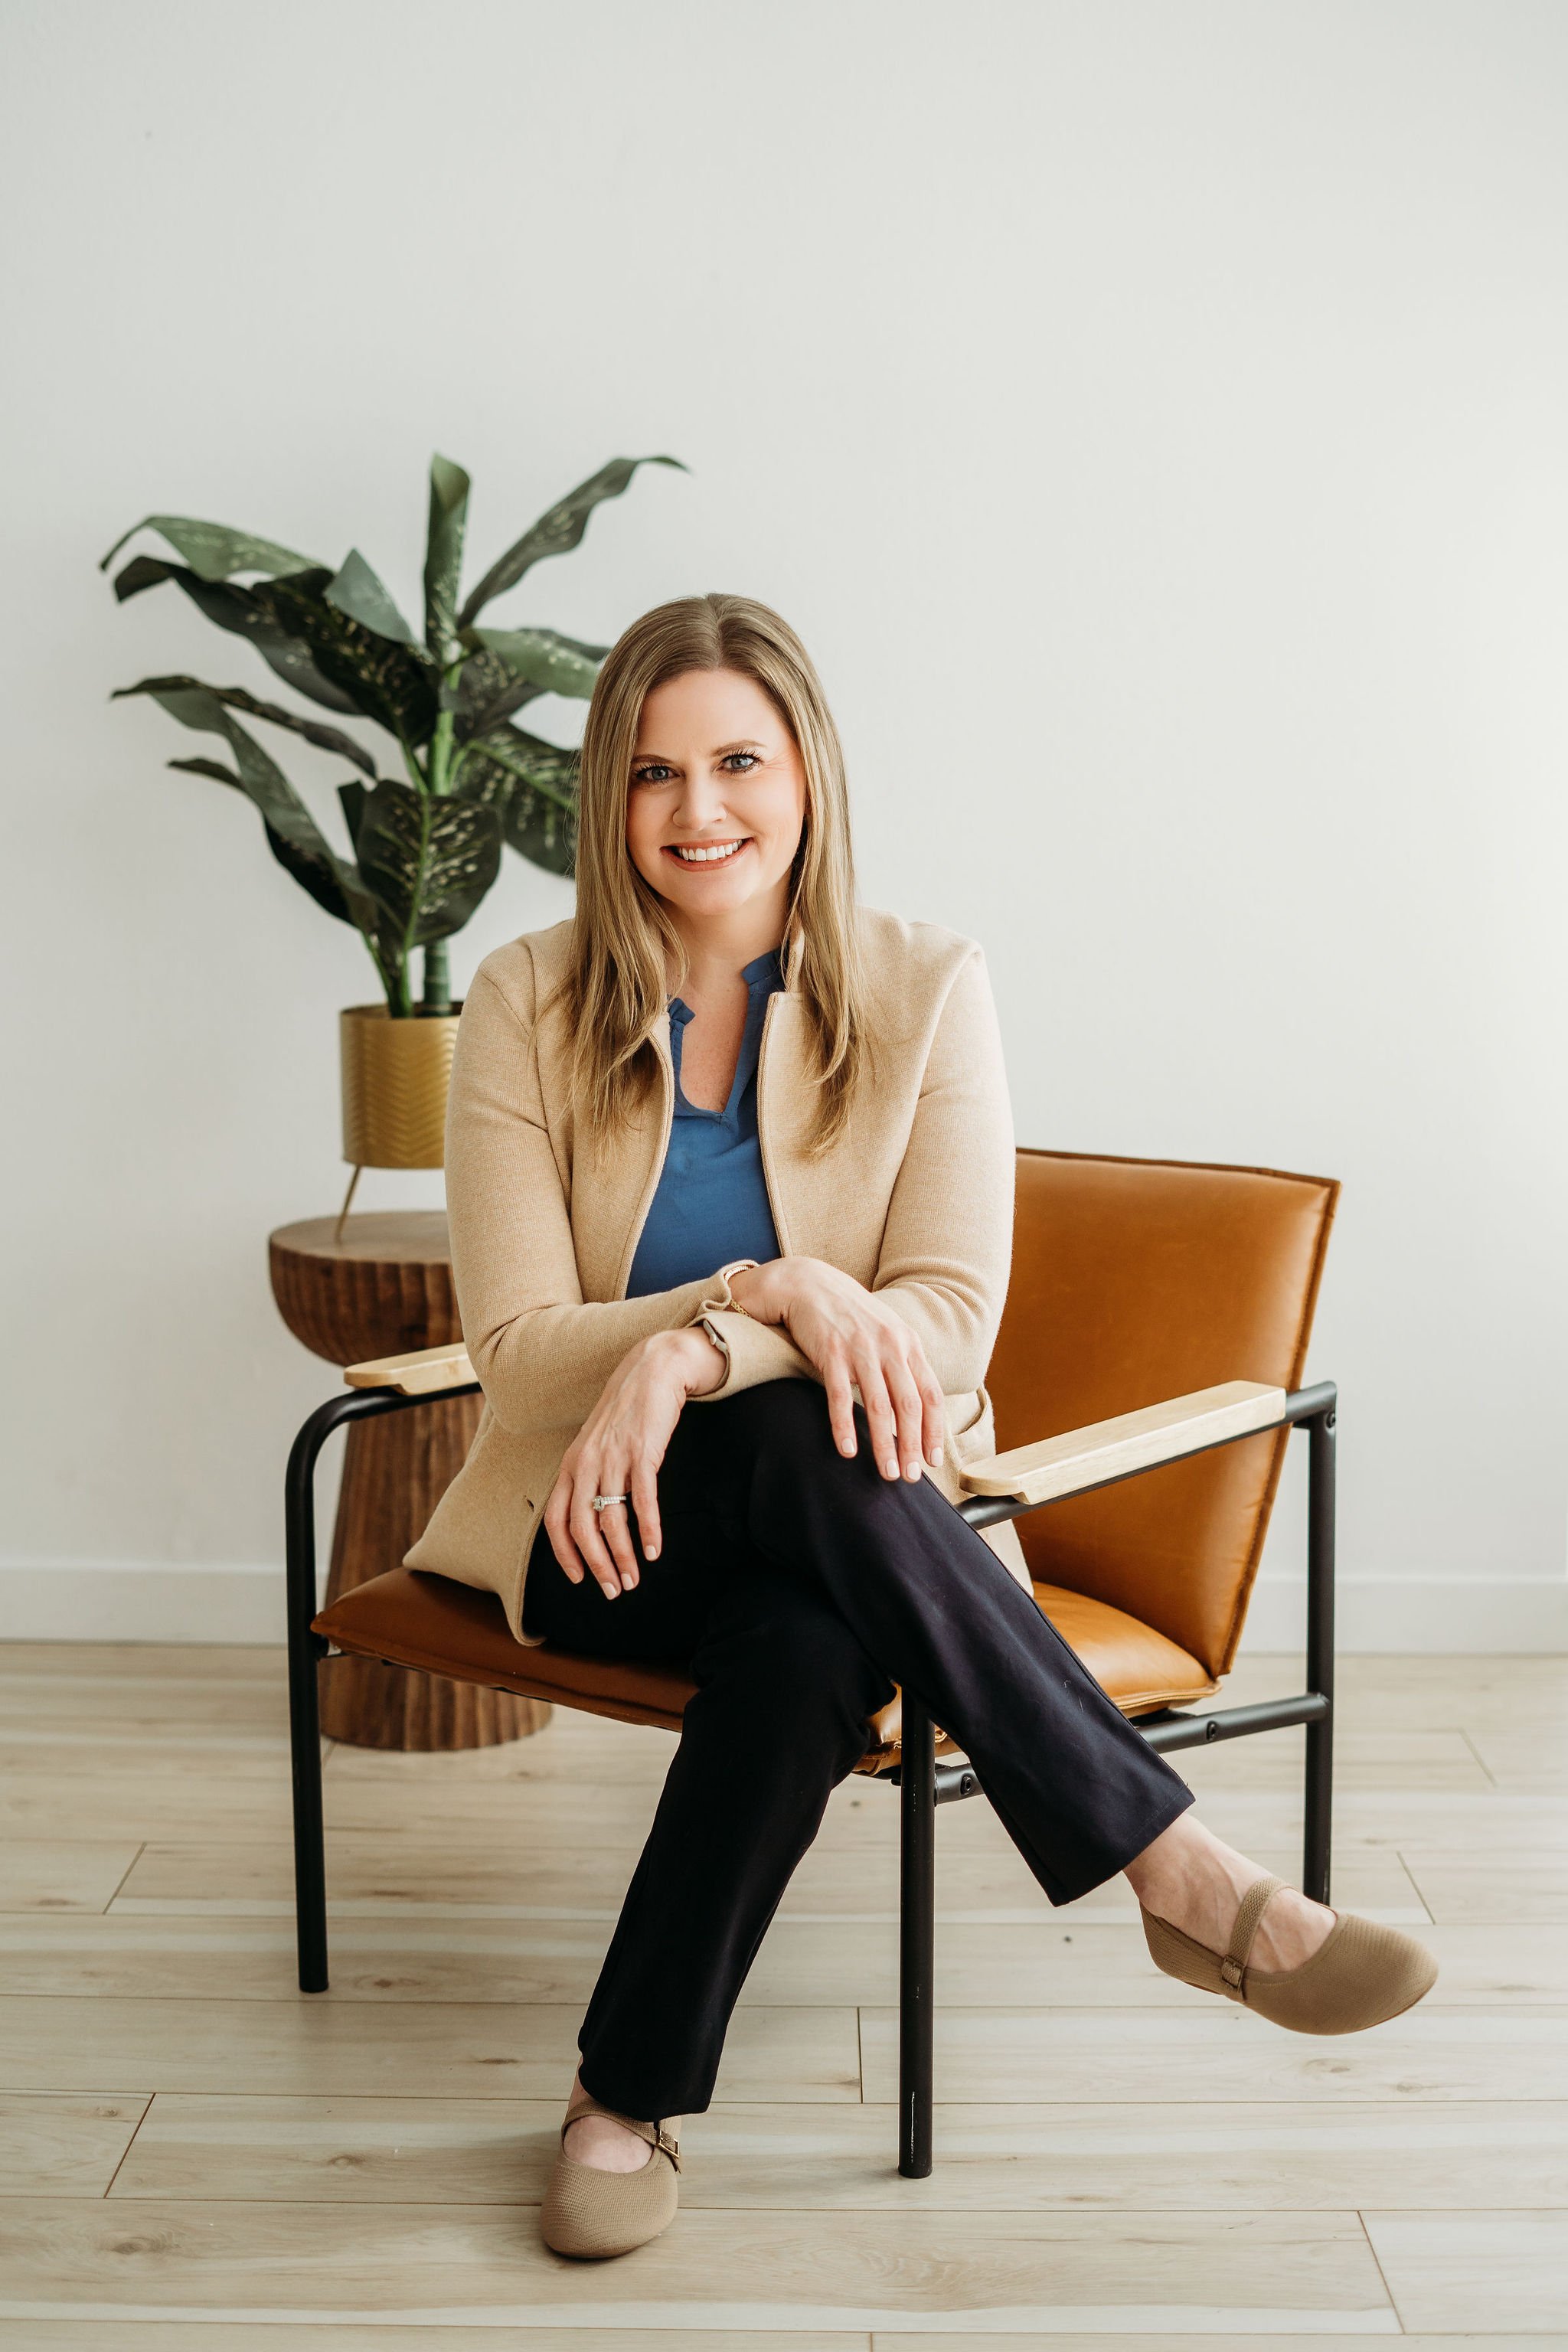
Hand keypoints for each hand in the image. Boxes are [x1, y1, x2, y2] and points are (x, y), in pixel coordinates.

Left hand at [543, 1325, 723, 1597]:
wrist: (653, 1369)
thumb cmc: (626, 1412)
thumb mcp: (596, 1444)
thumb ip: (591, 1477)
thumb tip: (594, 1519)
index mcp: (571, 1465)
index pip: (555, 1520)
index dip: (565, 1554)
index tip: (579, 1579)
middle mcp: (585, 1463)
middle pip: (581, 1527)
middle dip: (596, 1565)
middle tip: (614, 1590)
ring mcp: (613, 1457)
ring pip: (611, 1520)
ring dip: (622, 1556)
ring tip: (635, 1579)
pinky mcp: (643, 1451)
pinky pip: (643, 1500)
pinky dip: (648, 1529)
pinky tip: (655, 1551)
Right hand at [729, 1258, 944, 1482]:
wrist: (810, 1284)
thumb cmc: (850, 1316)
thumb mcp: (886, 1333)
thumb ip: (902, 1365)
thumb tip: (915, 1409)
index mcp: (908, 1344)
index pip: (930, 1394)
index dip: (934, 1430)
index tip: (932, 1459)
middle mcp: (891, 1346)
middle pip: (909, 1405)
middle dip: (912, 1445)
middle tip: (910, 1476)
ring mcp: (861, 1349)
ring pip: (880, 1406)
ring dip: (885, 1444)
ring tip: (887, 1472)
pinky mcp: (831, 1352)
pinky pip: (840, 1396)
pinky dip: (845, 1426)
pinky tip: (847, 1450)